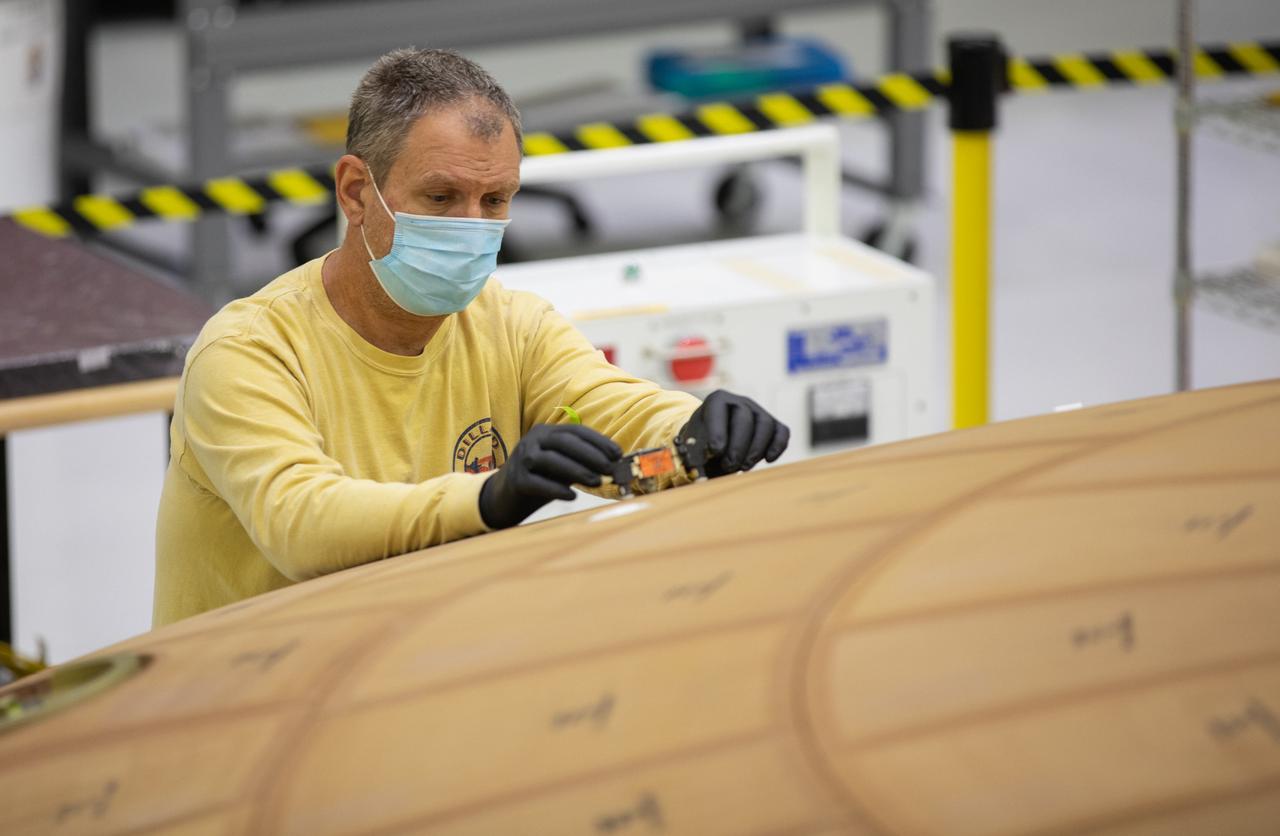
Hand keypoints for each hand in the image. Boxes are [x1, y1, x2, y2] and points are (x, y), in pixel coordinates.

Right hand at [478, 424, 622, 528]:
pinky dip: (556, 489)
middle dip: (590, 454)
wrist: (504, 496)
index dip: (598, 441)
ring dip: (577, 470)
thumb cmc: (540, 478)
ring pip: (551, 460)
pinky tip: (572, 496)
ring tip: (597, 481)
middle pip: (564, 442)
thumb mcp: (561, 467)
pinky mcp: (516, 480)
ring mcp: (521, 459)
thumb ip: (581, 463)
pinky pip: (538, 483)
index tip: (617, 453)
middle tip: (610, 468)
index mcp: (546, 432)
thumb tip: (612, 467)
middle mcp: (533, 440)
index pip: (575, 431)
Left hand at [678, 390, 788, 477]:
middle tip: (729, 466)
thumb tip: (698, 476)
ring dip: (756, 449)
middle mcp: (739, 402)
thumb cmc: (702, 446)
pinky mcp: (773, 425)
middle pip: (744, 418)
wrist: (714, 444)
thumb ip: (694, 459)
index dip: (718, 430)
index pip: (718, 408)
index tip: (715, 451)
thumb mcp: (693, 448)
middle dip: (738, 446)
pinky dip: (778, 446)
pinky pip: (782, 432)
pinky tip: (768, 460)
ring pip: (765, 424)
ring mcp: (758, 411)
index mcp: (716, 401)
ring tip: (743, 468)